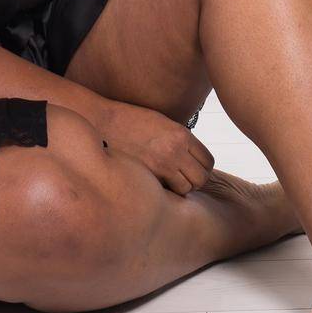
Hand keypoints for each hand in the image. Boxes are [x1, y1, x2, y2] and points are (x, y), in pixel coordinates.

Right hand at [97, 98, 214, 194]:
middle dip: (195, 180)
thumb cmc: (132, 121)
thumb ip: (181, 140)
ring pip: (186, 189)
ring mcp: (160, 166)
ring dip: (181, 187)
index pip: (208, 161)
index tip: (195, 167)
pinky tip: (156, 183)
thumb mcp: (164, 123)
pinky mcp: (146, 176)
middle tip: (184, 177)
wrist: (104, 122)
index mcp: (181, 135)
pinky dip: (164, 191)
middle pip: (201, 178)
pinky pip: (166, 191)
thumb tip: (192, 158)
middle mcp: (174, 151)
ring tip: (170, 181)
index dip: (203, 166)